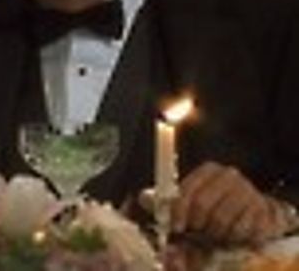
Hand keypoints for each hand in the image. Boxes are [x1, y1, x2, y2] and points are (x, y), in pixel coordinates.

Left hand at [173, 162, 290, 244]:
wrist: (257, 208)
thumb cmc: (220, 203)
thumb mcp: (197, 196)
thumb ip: (173, 201)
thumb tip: (147, 202)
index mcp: (209, 170)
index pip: (188, 189)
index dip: (178, 210)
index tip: (176, 227)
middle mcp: (229, 176)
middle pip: (203, 204)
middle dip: (195, 223)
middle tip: (195, 233)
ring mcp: (247, 191)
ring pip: (221, 220)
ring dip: (213, 233)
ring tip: (214, 235)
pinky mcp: (262, 209)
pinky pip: (240, 230)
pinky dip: (232, 238)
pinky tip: (231, 235)